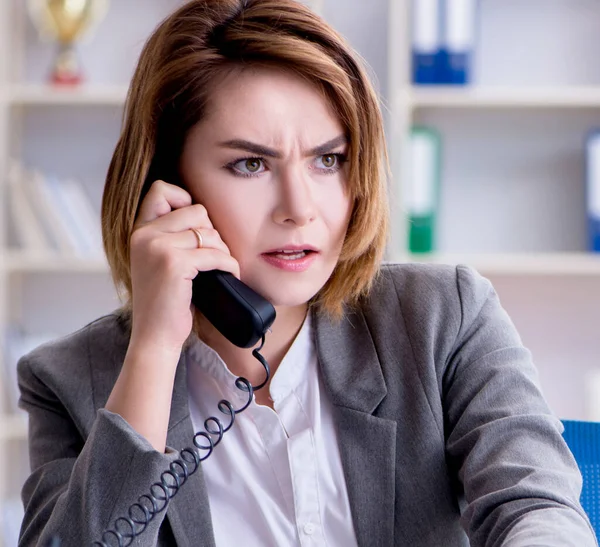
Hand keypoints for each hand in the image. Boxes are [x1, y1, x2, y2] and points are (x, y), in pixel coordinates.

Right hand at [128, 180, 239, 356]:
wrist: (155, 338)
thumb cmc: (164, 303)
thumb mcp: (159, 262)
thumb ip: (171, 236)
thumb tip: (205, 217)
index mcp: (139, 232)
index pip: (162, 190)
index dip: (185, 200)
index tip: (198, 226)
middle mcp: (144, 235)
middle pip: (197, 211)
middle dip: (213, 233)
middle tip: (213, 257)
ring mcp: (157, 248)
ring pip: (209, 232)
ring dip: (223, 251)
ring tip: (219, 269)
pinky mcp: (174, 264)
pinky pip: (216, 254)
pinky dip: (229, 265)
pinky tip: (228, 275)